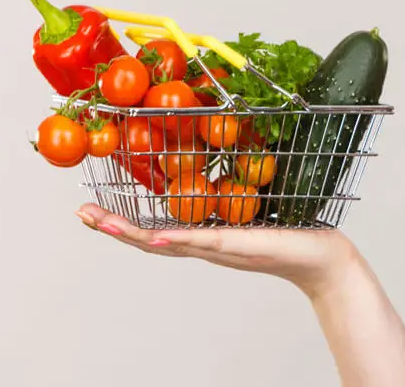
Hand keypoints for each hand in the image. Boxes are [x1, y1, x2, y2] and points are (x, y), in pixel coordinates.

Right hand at [75, 203, 360, 297]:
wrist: (323, 259)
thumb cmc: (294, 227)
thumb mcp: (258, 202)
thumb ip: (238, 183)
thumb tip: (228, 145)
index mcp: (206, 234)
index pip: (157, 227)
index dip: (124, 219)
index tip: (94, 206)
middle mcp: (206, 245)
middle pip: (149, 239)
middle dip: (113, 227)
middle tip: (81, 213)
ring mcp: (219, 248)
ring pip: (167, 243)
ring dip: (132, 234)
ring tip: (101, 223)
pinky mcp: (238, 246)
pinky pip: (204, 242)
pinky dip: (178, 240)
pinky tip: (157, 237)